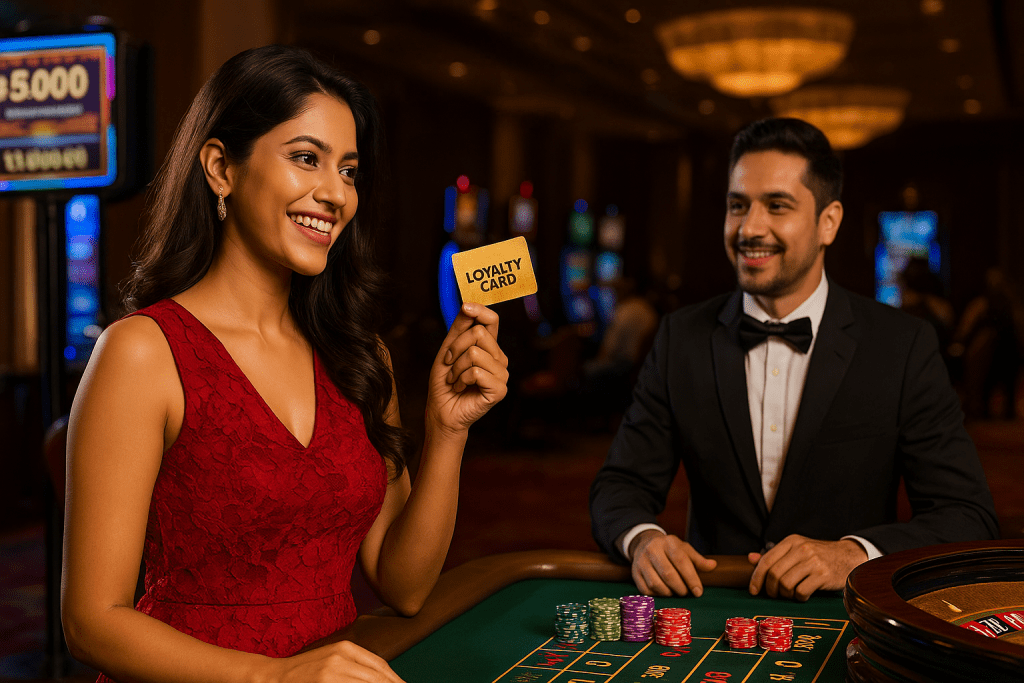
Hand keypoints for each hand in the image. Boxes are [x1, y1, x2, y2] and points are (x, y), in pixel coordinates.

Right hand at [264, 641, 403, 681]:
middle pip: (377, 677)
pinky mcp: (324, 682)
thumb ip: (355, 666)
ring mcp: (332, 672)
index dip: (395, 679)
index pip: (380, 666)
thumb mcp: (332, 660)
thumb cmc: (304, 672)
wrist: (272, 677)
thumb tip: (382, 679)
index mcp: (345, 647)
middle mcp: (341, 657)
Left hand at [427, 303, 508, 435]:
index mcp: (489, 347)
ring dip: (456, 368)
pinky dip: (461, 379)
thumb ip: (459, 328)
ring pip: (475, 353)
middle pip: (479, 333)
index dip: (480, 310)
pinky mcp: (500, 389)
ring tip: (455, 379)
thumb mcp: (448, 350)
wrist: (441, 411)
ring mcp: (502, 374)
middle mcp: (499, 358)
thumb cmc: (444, 383)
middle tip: (449, 364)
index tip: (466, 307)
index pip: (492, 320)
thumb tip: (467, 305)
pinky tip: (460, 388)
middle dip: (455, 348)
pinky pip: (476, 372)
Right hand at [629, 530, 716, 596]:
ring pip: (656, 584)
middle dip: (680, 588)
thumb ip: (698, 559)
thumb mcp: (684, 549)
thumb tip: (712, 566)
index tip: (698, 591)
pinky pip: (646, 590)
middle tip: (686, 592)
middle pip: (667, 574)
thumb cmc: (669, 549)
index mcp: (668, 542)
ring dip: (669, 592)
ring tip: (676, 592)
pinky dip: (657, 595)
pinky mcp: (635, 572)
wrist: (644, 543)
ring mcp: (641, 561)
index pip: (681, 561)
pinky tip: (664, 592)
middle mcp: (652, 550)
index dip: (691, 578)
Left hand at [747, 535, 866, 600]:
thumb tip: (750, 559)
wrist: (848, 556)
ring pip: (786, 584)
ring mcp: (813, 562)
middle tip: (774, 595)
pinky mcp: (823, 575)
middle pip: (774, 574)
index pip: (766, 560)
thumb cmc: (819, 556)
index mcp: (791, 541)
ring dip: (785, 594)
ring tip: (790, 593)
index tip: (753, 590)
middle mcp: (801, 549)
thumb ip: (774, 555)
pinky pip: (801, 592)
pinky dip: (799, 597)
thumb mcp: (796, 550)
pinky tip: (803, 594)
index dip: (756, 577)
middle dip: (770, 589)